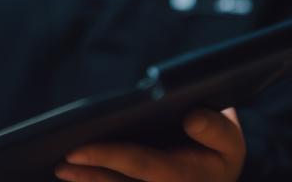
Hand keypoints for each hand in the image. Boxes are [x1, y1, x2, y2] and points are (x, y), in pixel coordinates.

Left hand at [55, 107, 244, 181]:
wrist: (222, 172)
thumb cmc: (220, 151)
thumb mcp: (230, 140)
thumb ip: (216, 129)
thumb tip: (190, 117)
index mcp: (183, 177)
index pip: (140, 165)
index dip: (107, 157)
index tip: (76, 150)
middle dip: (89, 175)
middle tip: (61, 162)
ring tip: (62, 168)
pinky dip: (97, 181)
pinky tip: (78, 173)